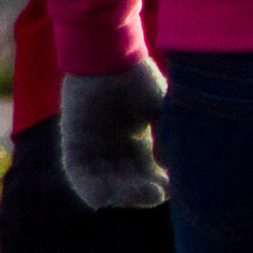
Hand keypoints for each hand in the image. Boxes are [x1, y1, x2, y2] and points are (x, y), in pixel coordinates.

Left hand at [60, 60, 169, 209]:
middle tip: (155, 193)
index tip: (171, 189)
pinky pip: (77, 174)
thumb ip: (169, 141)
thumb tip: (179, 172)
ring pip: (103, 183)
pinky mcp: (72, 142)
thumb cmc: (139, 78)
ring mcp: (92, 147)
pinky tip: (103, 199)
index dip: (158, 187)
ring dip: (119, 194)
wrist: (110, 54)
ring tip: (134, 195)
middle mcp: (114, 148)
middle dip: (140, 194)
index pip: (147, 175)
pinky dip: (88, 189)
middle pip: (126, 183)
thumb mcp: (162, 113)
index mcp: (137, 142)